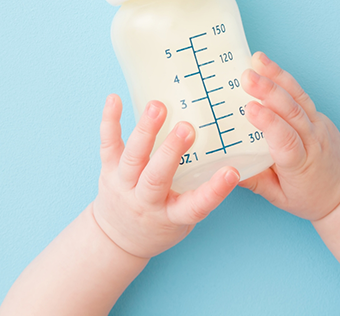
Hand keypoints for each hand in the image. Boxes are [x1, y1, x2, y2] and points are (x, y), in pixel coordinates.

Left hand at [93, 95, 239, 258]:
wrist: (117, 239)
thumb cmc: (160, 223)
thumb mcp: (183, 218)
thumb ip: (200, 188)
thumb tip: (230, 151)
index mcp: (170, 216)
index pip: (195, 206)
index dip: (214, 191)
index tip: (231, 172)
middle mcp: (145, 202)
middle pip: (157, 177)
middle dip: (171, 151)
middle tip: (186, 128)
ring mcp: (123, 185)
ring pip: (133, 157)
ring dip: (145, 130)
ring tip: (157, 107)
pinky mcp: (108, 170)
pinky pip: (108, 144)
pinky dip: (110, 120)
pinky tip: (114, 99)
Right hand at [239, 52, 339, 221]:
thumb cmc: (309, 197)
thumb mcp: (278, 198)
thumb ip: (254, 181)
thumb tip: (225, 168)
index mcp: (300, 164)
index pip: (285, 139)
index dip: (268, 122)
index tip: (249, 108)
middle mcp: (313, 141)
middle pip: (292, 111)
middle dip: (269, 91)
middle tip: (247, 76)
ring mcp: (319, 125)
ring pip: (298, 97)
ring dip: (277, 76)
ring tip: (258, 60)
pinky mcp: (319, 116)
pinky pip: (301, 95)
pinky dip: (284, 78)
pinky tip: (268, 66)